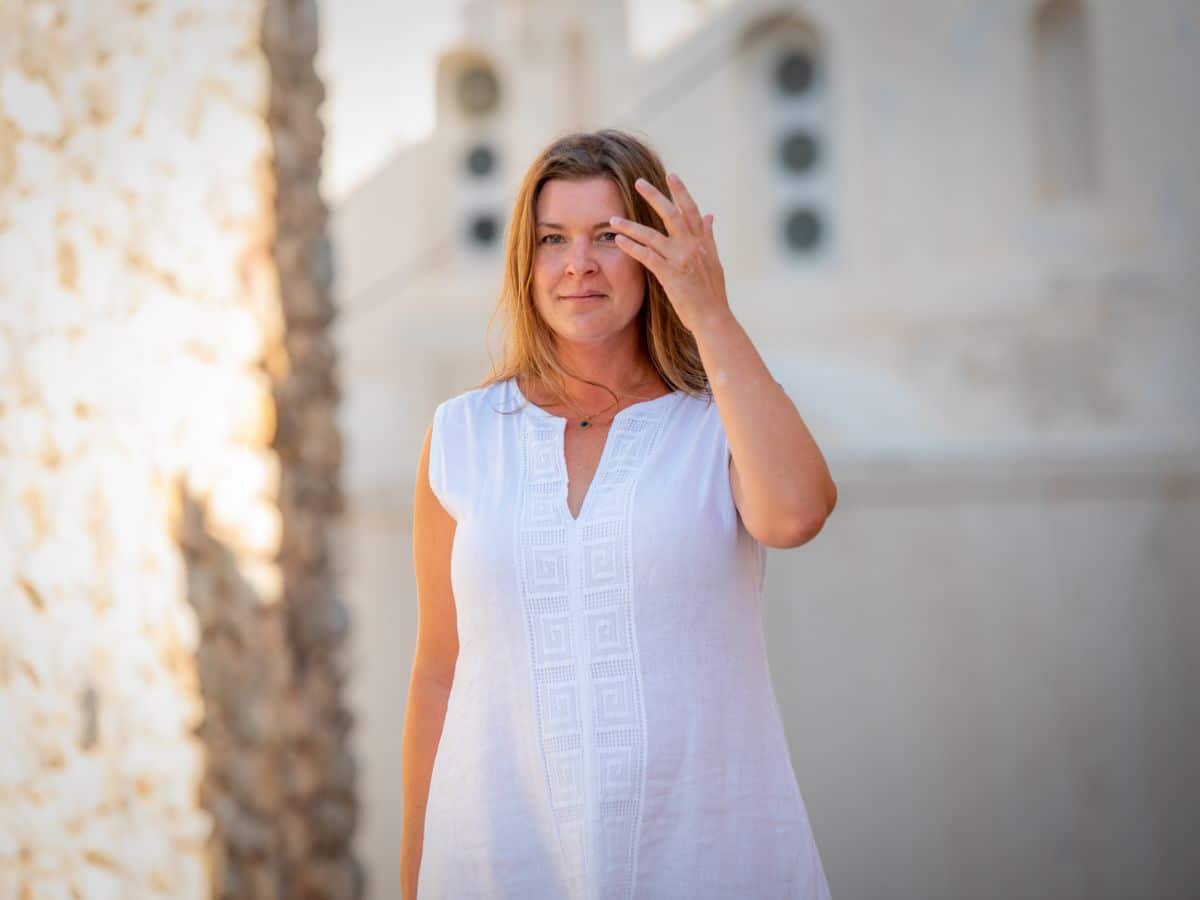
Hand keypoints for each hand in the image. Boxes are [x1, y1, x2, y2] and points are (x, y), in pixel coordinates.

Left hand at [609, 172, 730, 333]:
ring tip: (613, 219)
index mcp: (703, 242)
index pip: (691, 210)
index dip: (681, 191)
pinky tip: (618, 240)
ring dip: (630, 226)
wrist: (713, 317)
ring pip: (652, 235)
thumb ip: (708, 236)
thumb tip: (710, 215)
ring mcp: (680, 259)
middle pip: (671, 214)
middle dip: (654, 196)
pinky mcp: (670, 274)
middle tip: (638, 182)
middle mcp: (692, 246)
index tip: (670, 175)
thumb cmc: (712, 293)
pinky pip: (646, 256)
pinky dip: (632, 246)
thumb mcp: (714, 260)